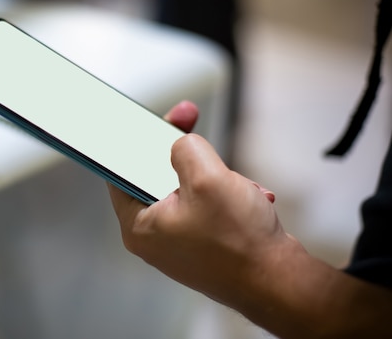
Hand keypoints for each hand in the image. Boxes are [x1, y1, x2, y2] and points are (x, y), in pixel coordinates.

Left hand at [108, 100, 281, 305]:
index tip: (153, 120)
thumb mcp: (206, 178)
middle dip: (188, 157)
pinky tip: (251, 200)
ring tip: (239, 187)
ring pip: (188, 188)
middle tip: (193, 124)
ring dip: (216, 177)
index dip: (137, 138)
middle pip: (157, 175)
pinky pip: (208, 205)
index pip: (121, 170)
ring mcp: (180, 241)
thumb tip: (181, 144)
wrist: (281, 283)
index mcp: (139, 226)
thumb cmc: (240, 244)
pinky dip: (228, 196)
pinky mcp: (204, 244)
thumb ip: (184, 149)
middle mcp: (155, 236)